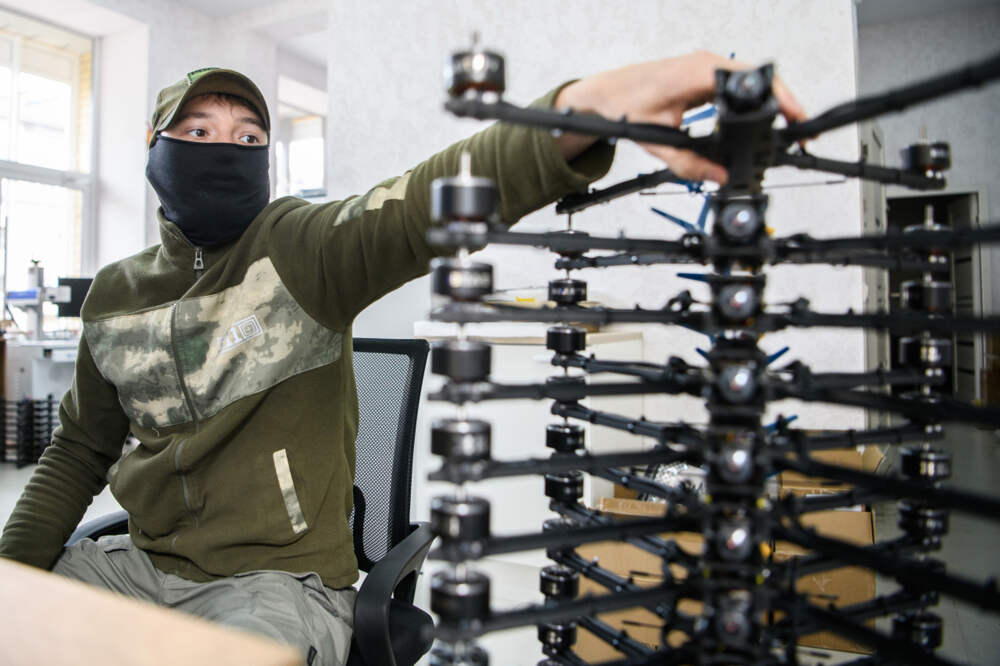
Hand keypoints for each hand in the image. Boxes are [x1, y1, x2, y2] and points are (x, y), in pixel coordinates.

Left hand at [555, 51, 806, 183]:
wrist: (603, 96)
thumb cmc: (623, 107)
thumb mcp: (659, 141)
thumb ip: (690, 164)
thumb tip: (719, 177)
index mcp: (699, 72)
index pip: (753, 81)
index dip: (780, 98)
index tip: (796, 118)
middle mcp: (705, 65)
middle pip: (758, 81)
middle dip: (780, 104)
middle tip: (796, 131)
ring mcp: (704, 68)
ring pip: (748, 84)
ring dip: (766, 103)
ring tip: (783, 128)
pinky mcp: (701, 76)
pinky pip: (734, 86)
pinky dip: (748, 103)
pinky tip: (757, 120)